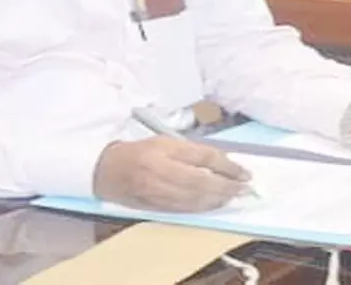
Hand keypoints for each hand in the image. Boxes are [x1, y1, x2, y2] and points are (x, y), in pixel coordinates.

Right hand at [92, 136, 249, 211]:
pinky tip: (214, 205)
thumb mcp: (165, 142)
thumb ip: (192, 152)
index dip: (226, 166)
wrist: (106, 170)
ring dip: (217, 200)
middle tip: (244, 189)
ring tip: (233, 197)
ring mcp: (155, 191)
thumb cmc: (139, 152)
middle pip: (201, 181)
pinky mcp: (153, 206)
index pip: (201, 157)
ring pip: (193, 199)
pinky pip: (183, 209)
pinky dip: (202, 208)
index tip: (244, 172)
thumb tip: (223, 164)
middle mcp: (158, 170)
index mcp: (162, 149)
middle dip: (226, 187)